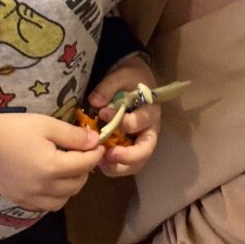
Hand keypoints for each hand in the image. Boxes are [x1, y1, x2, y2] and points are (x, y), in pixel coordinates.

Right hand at [0, 107, 101, 210]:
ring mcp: (31, 198)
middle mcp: (44, 188)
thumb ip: (73, 136)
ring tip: (65, 168)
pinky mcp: (20, 201)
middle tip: (80, 154)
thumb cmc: (14, 129)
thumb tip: (95, 142)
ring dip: (71, 185)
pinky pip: (46, 206)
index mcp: (53, 168)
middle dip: (84, 169)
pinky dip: (54, 196)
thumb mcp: (47, 125)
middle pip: (78, 184)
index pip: (86, 165)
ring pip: (64, 200)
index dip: (95, 154)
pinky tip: (49, 181)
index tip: (98, 145)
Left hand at [87, 56, 160, 177]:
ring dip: (119, 167)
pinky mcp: (130, 148)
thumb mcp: (121, 76)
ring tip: (101, 164)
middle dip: (127, 156)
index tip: (102, 113)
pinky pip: (125, 164)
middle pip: (145, 151)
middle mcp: (149, 130)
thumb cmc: (131, 78)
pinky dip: (113, 167)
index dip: (123, 122)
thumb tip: (94, 102)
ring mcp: (140, 142)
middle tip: (108, 154)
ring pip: (136, 163)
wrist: (134, 81)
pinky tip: (98, 163)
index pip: (139, 122)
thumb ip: (108, 87)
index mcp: (150, 112)